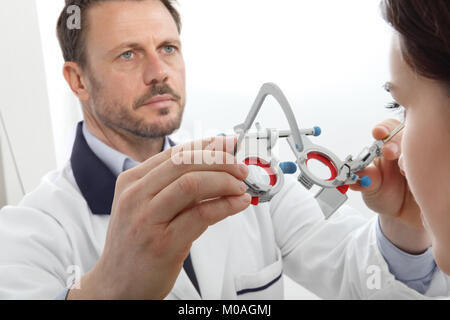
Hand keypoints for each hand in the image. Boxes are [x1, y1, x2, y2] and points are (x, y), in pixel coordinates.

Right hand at [68, 136, 250, 298]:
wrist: (116, 285)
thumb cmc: (136, 245)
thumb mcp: (145, 207)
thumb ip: (173, 187)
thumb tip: (214, 168)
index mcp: (131, 181)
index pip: (175, 152)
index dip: (207, 146)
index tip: (229, 144)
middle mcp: (135, 195)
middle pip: (185, 162)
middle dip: (220, 160)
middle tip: (240, 168)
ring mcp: (147, 219)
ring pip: (192, 183)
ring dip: (225, 180)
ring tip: (240, 186)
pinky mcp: (162, 243)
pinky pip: (201, 214)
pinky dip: (226, 205)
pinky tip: (239, 203)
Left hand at [349, 119, 430, 252]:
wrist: (402, 214)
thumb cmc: (385, 194)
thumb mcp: (371, 188)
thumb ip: (365, 180)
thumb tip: (358, 176)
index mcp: (388, 147)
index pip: (388, 129)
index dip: (384, 129)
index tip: (378, 133)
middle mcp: (407, 148)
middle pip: (406, 134)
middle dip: (396, 141)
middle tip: (389, 152)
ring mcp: (422, 159)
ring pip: (421, 148)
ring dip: (411, 157)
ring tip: (404, 171)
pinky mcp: (434, 172)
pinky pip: (435, 166)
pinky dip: (425, 173)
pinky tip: (418, 184)